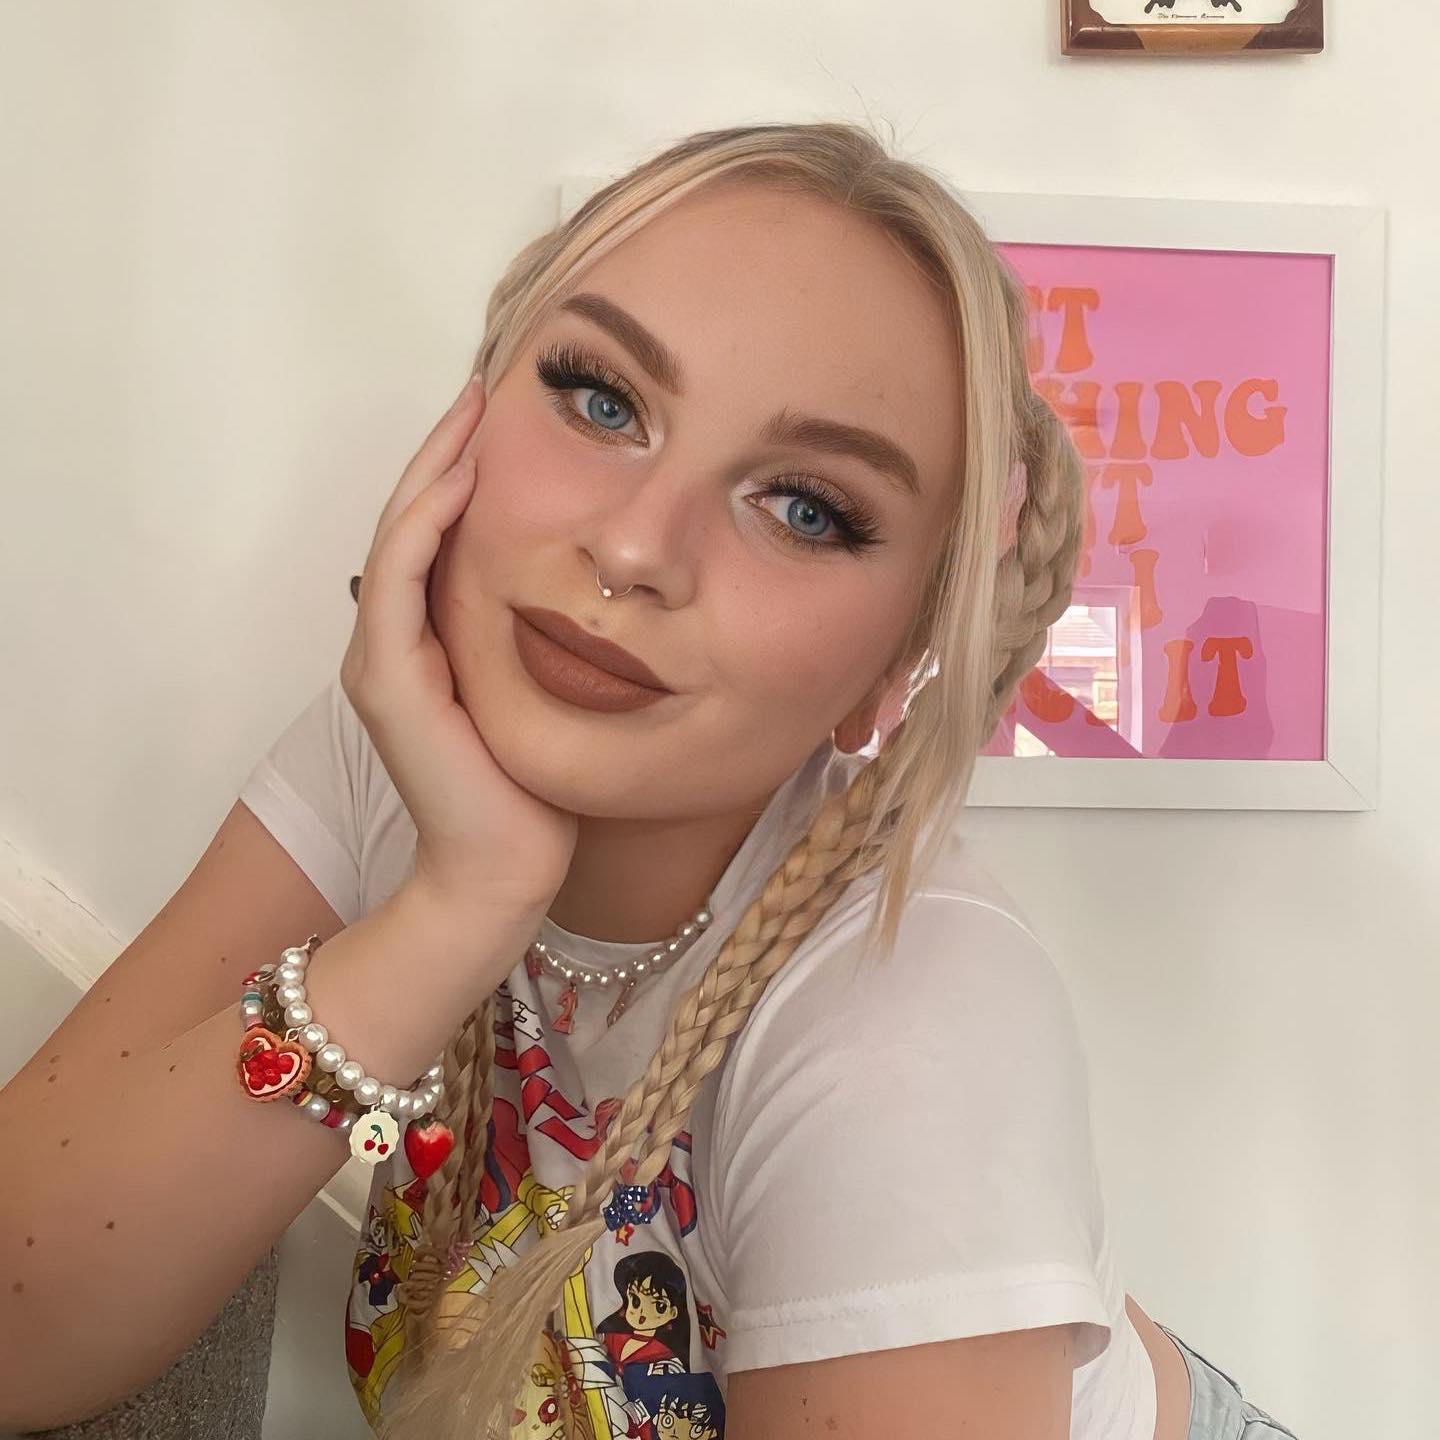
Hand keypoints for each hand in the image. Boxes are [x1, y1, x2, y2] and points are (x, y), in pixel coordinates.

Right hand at [340, 375, 578, 930]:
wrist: (502, 871)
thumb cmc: (531, 792)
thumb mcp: (542, 695)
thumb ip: (538, 641)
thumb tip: (591, 591)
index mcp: (427, 643)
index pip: (436, 537)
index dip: (460, 473)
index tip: (500, 418)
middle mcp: (394, 643)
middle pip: (409, 521)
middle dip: (444, 451)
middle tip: (480, 389)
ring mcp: (383, 660)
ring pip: (397, 537)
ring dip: (431, 469)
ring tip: (469, 412)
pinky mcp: (388, 681)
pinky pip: (399, 582)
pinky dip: (424, 526)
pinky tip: (459, 482)